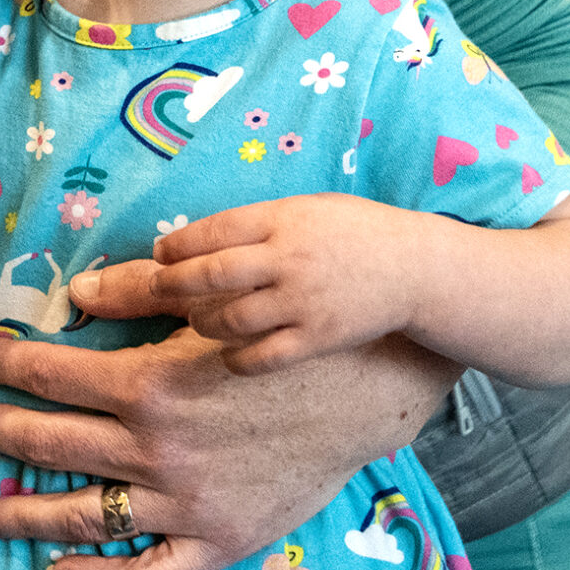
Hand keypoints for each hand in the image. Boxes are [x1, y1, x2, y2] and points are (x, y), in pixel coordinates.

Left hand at [0, 280, 458, 569]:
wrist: (369, 386)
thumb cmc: (287, 335)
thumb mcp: (209, 308)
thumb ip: (137, 298)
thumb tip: (73, 300)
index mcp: (147, 386)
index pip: (44, 373)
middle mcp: (155, 451)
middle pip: (43, 443)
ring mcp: (184, 505)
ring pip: (77, 518)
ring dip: (17, 514)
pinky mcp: (217, 539)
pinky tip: (62, 566)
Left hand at [145, 195, 425, 373]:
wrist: (414, 269)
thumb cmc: (354, 232)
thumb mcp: (306, 209)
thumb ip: (258, 224)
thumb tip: (198, 239)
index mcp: (282, 219)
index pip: (212, 231)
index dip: (176, 246)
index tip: (159, 255)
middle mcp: (287, 259)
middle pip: (210, 276)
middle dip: (170, 285)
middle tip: (155, 290)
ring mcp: (301, 302)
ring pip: (229, 320)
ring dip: (202, 323)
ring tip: (198, 321)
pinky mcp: (317, 339)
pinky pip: (261, 357)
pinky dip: (235, 359)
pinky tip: (229, 354)